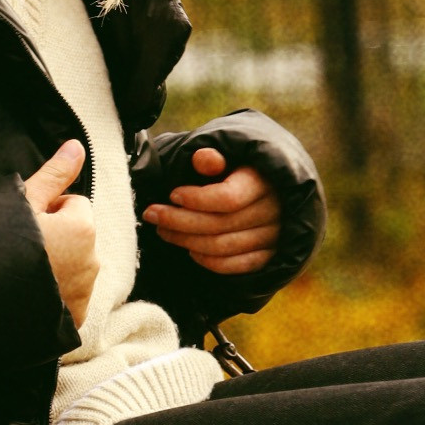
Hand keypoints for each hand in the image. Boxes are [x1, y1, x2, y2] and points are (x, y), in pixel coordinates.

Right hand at [23, 138, 97, 323]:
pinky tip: (28, 294)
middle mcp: (92, 261)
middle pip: (76, 236)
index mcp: (83, 227)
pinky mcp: (73, 317)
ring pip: (73, 266)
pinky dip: (53, 294)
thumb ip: (54, 175)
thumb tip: (77, 145)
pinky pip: (67, 296)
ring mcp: (84, 292)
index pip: (74, 204)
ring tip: (22, 272)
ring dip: (55, 265)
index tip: (24, 223)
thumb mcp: (22, 202)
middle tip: (19, 248)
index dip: (48, 209)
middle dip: (56, 238)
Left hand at [142, 146, 281, 276]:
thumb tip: (203, 158)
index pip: (228, 198)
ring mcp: (272, 236)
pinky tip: (188, 249)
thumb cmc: (235, 172)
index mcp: (263, 181)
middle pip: (219, 224)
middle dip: (178, 221)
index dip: (196, 199)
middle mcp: (272, 211)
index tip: (172, 194)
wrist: (264, 190)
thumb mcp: (226, 158)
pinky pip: (232, 266)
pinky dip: (206, 260)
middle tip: (152, 214)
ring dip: (185, 240)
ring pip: (221, 247)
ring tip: (163, 229)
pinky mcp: (266, 256)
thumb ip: (214, 159)